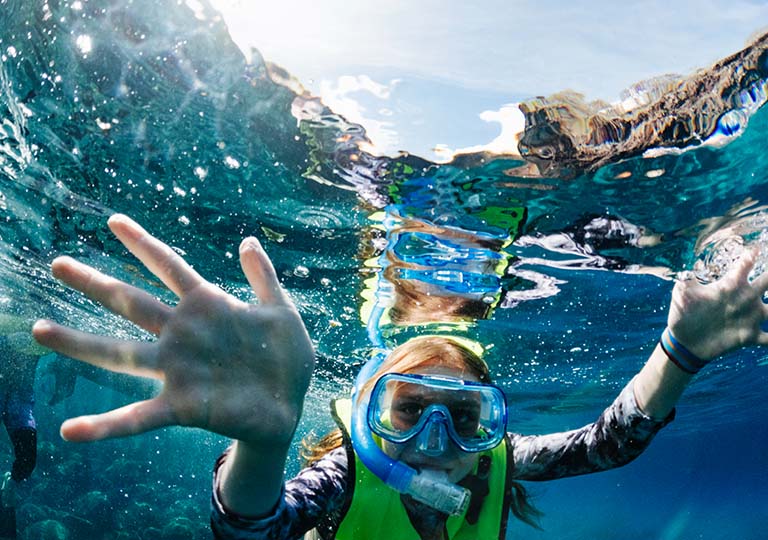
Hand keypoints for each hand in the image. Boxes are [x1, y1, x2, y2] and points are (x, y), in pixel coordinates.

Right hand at [32, 215, 314, 447]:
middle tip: (57, 264)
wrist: (290, 406)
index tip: (113, 220)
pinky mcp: (181, 406)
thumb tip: (248, 240)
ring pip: (121, 353)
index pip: (170, 266)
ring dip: (79, 344)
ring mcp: (178, 370)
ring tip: (40, 330)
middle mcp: (183, 335)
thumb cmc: (286, 358)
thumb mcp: (280, 310)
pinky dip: (104, 425)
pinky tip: (71, 431)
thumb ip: (263, 277)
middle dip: (94, 283)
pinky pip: (136, 417)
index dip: (143, 244)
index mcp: (208, 307)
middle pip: (132, 302)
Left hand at [668, 249, 767, 360]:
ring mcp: (749, 317)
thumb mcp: (681, 296)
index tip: (757, 250)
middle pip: (767, 282)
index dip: (752, 257)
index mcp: (729, 286)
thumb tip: (684, 272)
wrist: (685, 341)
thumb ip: (685, 283)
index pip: (744, 266)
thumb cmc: (684, 313)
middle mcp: (744, 299)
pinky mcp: (749, 336)